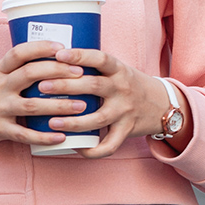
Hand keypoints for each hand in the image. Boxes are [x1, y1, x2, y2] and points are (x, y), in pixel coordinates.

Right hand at [0, 41, 88, 154]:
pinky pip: (25, 134)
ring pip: (33, 105)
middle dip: (59, 73)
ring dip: (60, 105)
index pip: (19, 53)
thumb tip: (54, 61)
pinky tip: (62, 137)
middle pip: (30, 74)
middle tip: (81, 74)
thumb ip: (16, 71)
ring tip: (82, 105)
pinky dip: (45, 136)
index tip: (63, 48)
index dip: (42, 48)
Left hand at [39, 49, 177, 157]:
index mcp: (118, 70)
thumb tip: (53, 58)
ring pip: (98, 118)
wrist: (162, 104)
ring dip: (73, 122)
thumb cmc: (129, 84)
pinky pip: (110, 145)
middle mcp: (122, 89)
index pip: (100, 58)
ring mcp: (125, 111)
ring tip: (51, 122)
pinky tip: (75, 148)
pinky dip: (92, 150)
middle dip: (65, 86)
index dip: (79, 56)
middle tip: (41, 87)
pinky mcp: (127, 130)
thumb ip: (93, 66)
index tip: (58, 54)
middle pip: (93, 86)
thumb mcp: (117, 69)